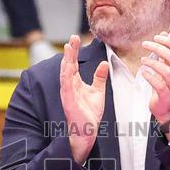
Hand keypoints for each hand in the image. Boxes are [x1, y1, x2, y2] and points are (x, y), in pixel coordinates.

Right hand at [59, 35, 108, 163]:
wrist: (87, 131)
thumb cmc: (90, 113)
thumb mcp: (98, 91)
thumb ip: (99, 78)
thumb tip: (104, 63)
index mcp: (75, 83)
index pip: (73, 63)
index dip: (74, 51)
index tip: (76, 38)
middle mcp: (69, 86)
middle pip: (67, 65)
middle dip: (70, 51)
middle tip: (72, 38)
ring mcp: (67, 93)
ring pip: (65, 73)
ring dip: (66, 60)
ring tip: (68, 48)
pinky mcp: (68, 101)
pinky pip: (66, 87)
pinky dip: (66, 76)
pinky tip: (67, 67)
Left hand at [141, 33, 169, 133]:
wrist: (169, 109)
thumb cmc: (166, 87)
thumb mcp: (167, 67)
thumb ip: (165, 53)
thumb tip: (163, 35)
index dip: (169, 41)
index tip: (156, 37)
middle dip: (158, 48)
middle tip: (145, 44)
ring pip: (167, 71)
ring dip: (153, 63)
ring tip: (143, 60)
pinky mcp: (165, 95)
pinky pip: (159, 85)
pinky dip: (151, 77)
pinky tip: (143, 73)